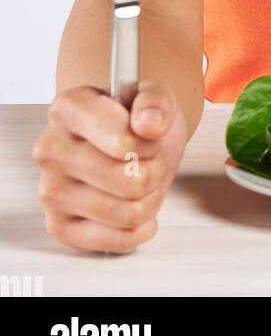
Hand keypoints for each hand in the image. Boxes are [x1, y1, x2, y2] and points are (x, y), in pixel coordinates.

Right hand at [33, 80, 186, 252]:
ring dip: (150, 199)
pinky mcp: (58, 226)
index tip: (148, 135)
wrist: (128, 139)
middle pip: (130, 181)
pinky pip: (116, 240)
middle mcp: (50, 150)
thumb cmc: (135, 118)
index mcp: (67, 109)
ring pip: (128, 213)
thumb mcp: (154, 95)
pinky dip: (140, 227)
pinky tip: (136, 206)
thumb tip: (150, 124)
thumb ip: (155, 102)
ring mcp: (50, 191)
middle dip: (154, 172)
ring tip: (142, 180)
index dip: (150, 143)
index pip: (125, 141)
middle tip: (148, 160)